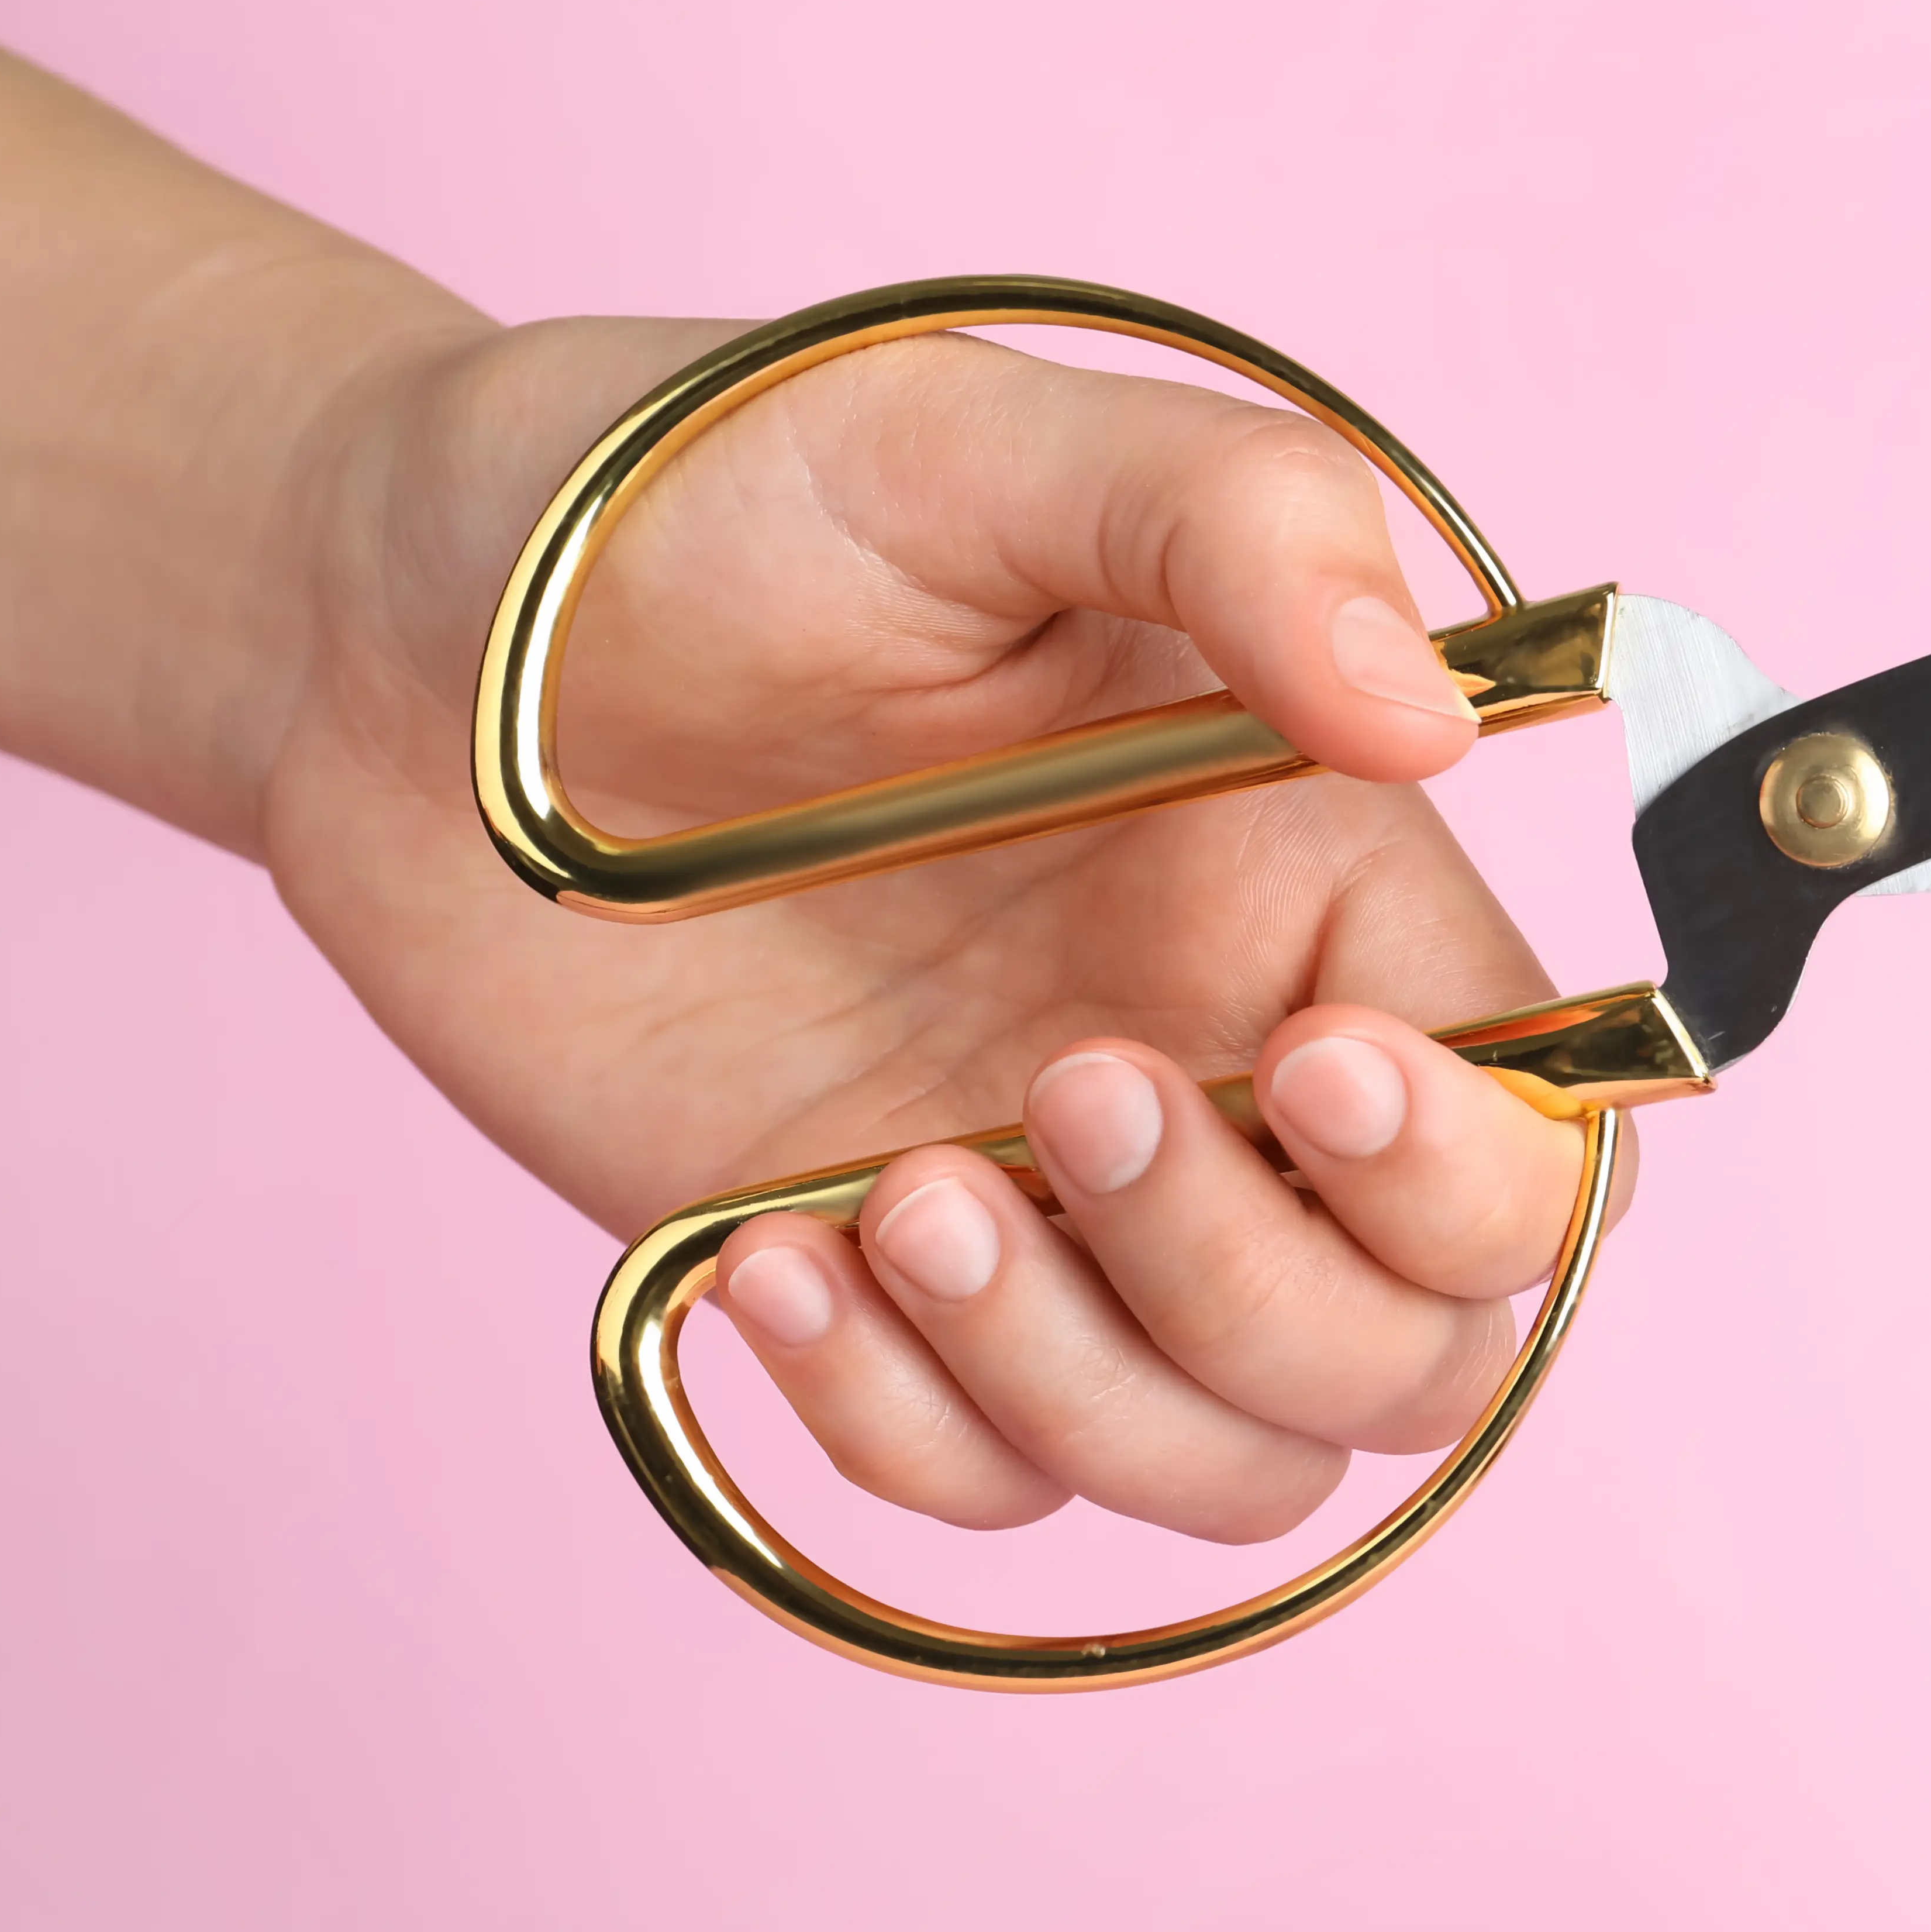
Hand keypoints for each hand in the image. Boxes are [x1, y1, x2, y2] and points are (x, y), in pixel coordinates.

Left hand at [269, 318, 1625, 1539]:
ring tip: (899, 1202)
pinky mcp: (894, 1297)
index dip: (1475, 1161)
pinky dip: (903, 1432)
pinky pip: (996, 1492)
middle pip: (1424, 1348)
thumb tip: (1433, 713)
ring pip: (1237, 1465)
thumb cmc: (687, 499)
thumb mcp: (963, 439)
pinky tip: (768, 1259)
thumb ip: (1239, 523)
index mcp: (1316, 886)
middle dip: (1267, 1289)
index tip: (1305, 1064)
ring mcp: (1066, 1213)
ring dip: (1090, 1386)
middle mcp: (1232, 1070)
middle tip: (1061, 1090)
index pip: (1545, 1127)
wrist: (385, 635)